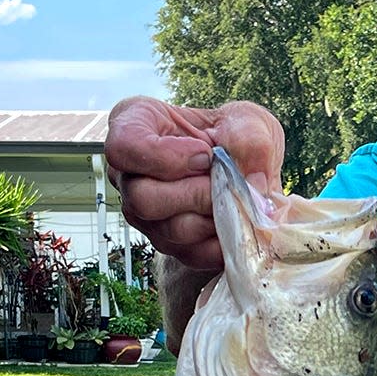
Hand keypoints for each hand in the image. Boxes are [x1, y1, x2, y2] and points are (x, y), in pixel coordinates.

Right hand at [105, 97, 284, 270]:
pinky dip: (220, 243)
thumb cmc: (234, 137)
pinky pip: (190, 254)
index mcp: (134, 124)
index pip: (124, 148)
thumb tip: (252, 181)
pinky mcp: (167, 243)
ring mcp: (143, 214)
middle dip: (195, 195)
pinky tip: (236, 224)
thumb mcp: (247, 121)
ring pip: (167, 229)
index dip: (167, 158)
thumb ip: (249, 137)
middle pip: (142, 198)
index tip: (205, 154)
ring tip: (234, 201)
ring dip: (211, 218)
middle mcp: (128, 173)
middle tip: (225, 185)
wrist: (246, 170)